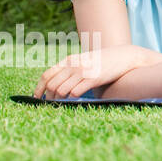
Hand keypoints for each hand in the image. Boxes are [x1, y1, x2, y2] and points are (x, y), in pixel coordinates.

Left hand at [34, 44, 156, 98]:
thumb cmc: (103, 61)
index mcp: (69, 60)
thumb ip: (70, 68)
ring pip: (61, 90)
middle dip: (49, 97)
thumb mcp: (83, 60)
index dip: (39, 88)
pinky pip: (75, 92)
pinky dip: (72, 98)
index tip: (37, 98)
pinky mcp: (93, 79)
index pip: (47, 75)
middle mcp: (74, 65)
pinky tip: (75, 99)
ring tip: (62, 103)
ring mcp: (83, 72)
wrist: (124, 56)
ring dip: (60, 99)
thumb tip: (54, 84)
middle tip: (51, 103)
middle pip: (52, 85)